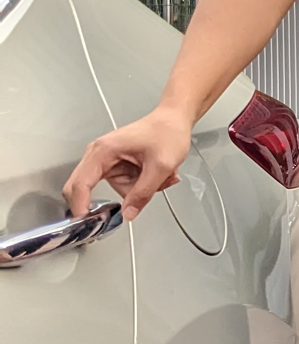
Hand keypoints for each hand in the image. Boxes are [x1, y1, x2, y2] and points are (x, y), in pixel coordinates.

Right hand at [64, 106, 193, 222]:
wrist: (174, 120)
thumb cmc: (167, 132)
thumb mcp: (160, 166)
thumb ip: (143, 193)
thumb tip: (128, 214)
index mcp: (104, 151)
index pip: (81, 182)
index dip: (79, 204)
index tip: (83, 222)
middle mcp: (100, 155)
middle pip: (88, 187)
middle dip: (111, 199)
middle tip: (128, 203)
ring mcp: (107, 161)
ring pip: (113, 191)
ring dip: (137, 189)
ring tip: (157, 175)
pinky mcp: (116, 166)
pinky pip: (123, 186)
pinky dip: (140, 184)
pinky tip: (153, 173)